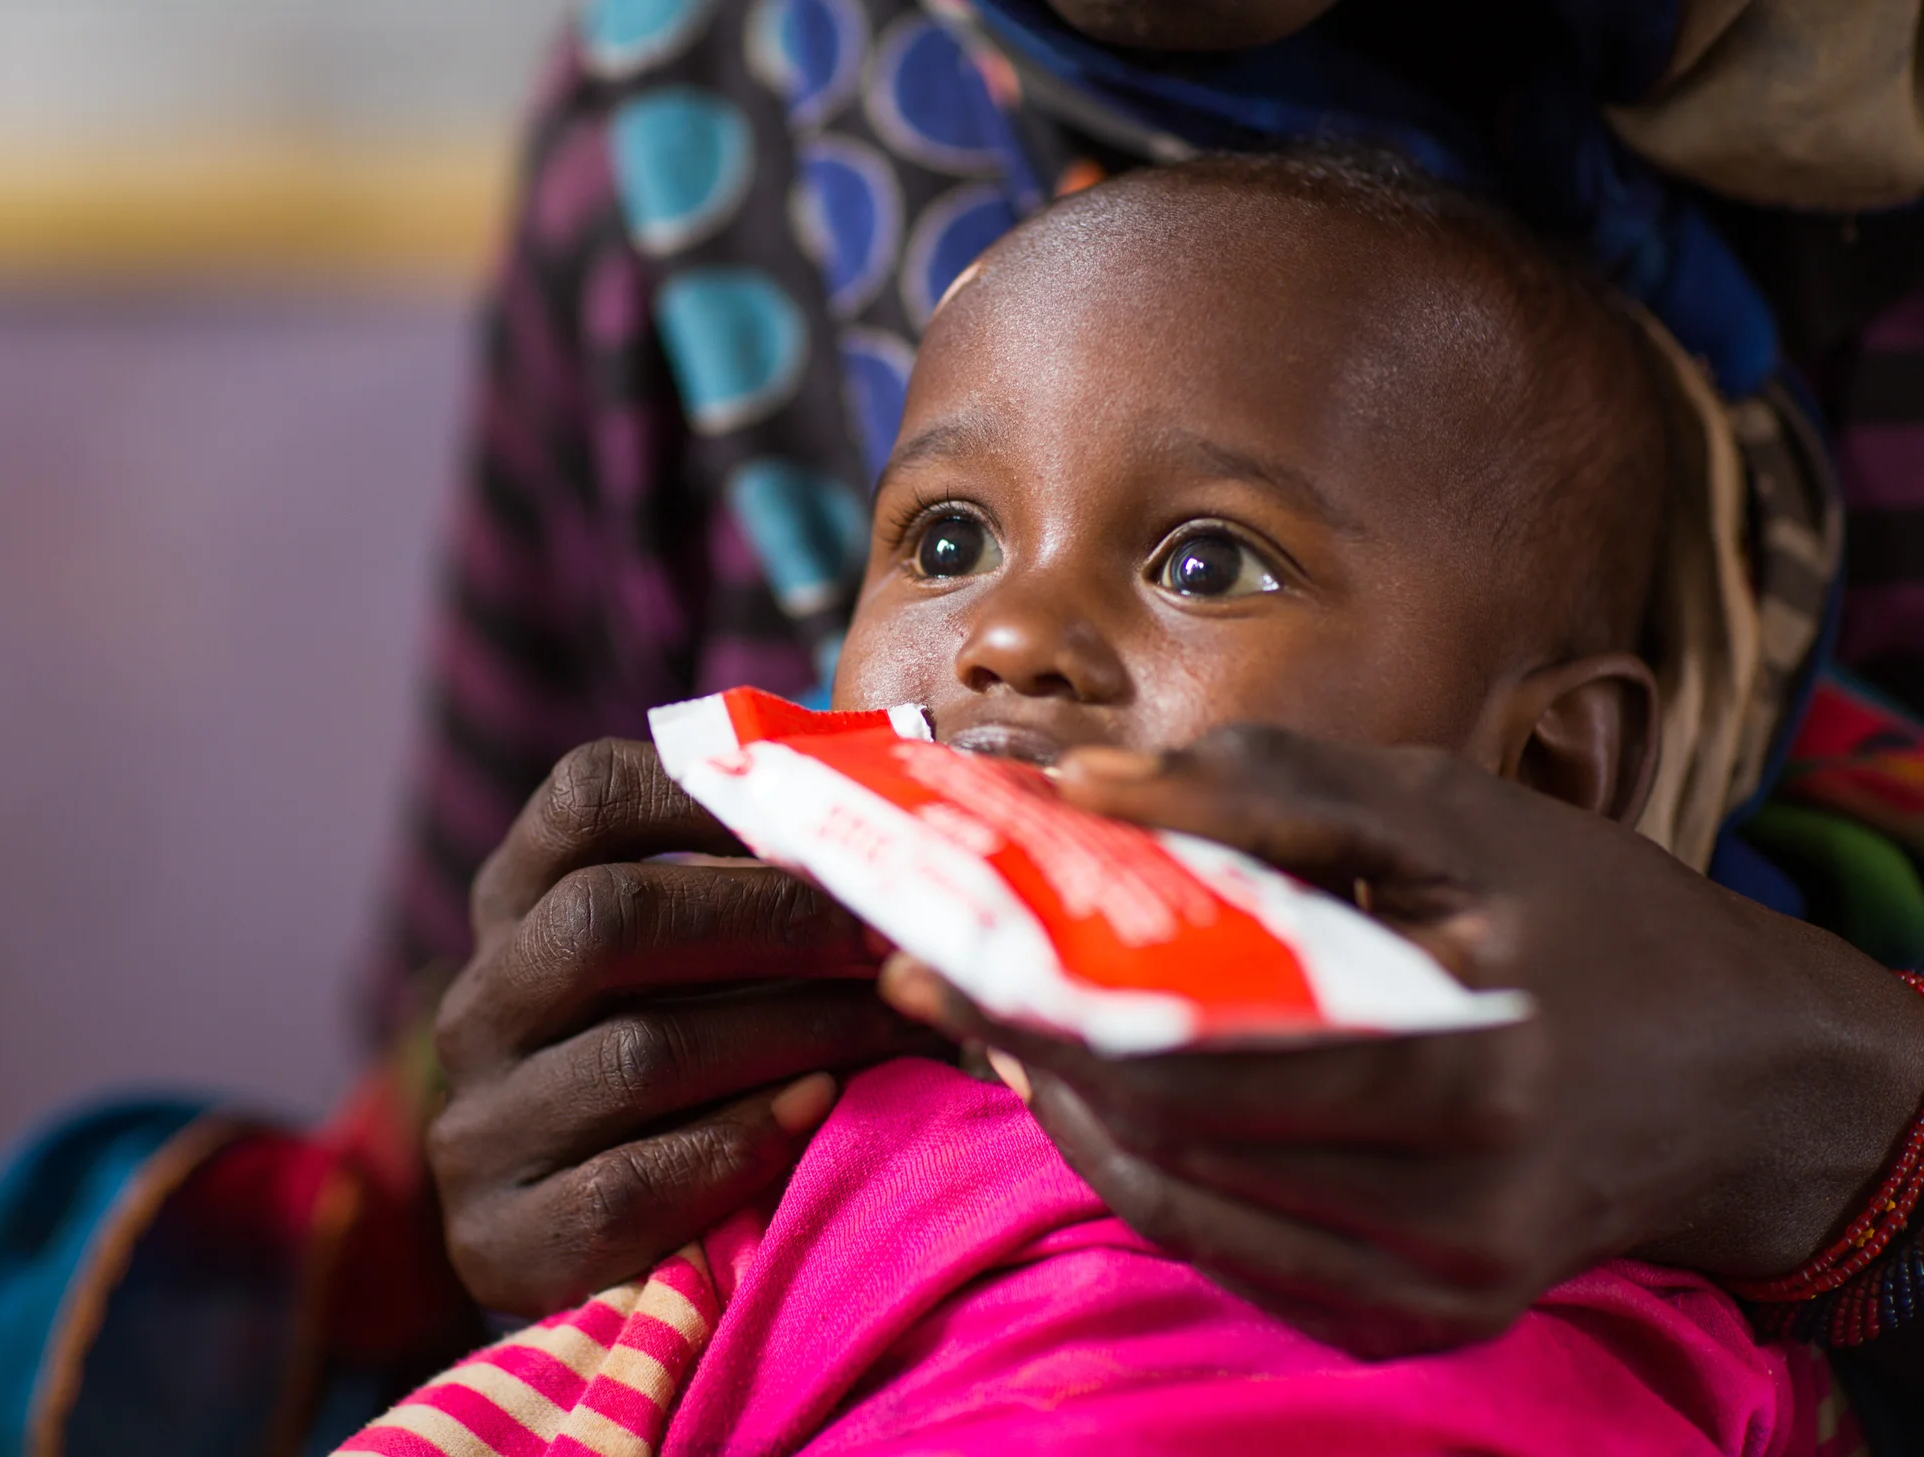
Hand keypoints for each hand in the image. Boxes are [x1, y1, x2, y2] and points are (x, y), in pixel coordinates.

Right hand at [429, 738, 946, 1315]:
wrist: (568, 1250)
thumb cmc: (667, 1071)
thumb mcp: (674, 966)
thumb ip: (740, 885)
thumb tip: (882, 805)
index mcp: (516, 906)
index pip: (583, 800)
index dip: (704, 790)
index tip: (823, 817)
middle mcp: (479, 1004)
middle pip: (606, 917)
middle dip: (771, 920)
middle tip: (887, 939)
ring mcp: (480, 1123)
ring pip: (636, 1053)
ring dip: (791, 1033)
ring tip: (896, 1029)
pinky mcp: (501, 1235)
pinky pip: (627, 1181)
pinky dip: (738, 1143)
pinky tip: (817, 1113)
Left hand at [880, 726, 1923, 1356]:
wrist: (1742, 1087)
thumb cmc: (1602, 921)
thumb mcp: (1457, 815)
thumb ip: (1271, 792)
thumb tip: (1087, 781)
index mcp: (1466, 1068)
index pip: (1193, 1058)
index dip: (1044, 1008)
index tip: (938, 953)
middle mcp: (1448, 1210)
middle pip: (1164, 1142)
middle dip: (1031, 1055)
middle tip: (944, 979)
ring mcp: (1430, 1287)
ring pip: (1177, 1207)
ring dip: (1073, 1113)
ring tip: (1007, 1021)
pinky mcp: (1413, 1318)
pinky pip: (1229, 1248)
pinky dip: (1150, 1168)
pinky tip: (1108, 1091)